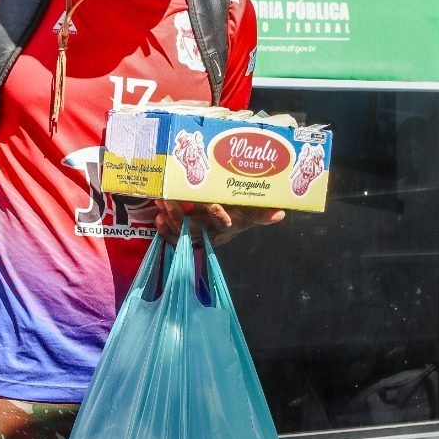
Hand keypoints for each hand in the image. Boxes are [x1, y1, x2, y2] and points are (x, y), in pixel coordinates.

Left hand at [154, 200, 284, 245]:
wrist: (230, 224)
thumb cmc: (240, 215)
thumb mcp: (252, 213)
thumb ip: (263, 214)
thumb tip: (281, 214)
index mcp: (227, 226)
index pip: (224, 223)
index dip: (219, 216)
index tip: (213, 204)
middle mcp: (211, 233)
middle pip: (194, 228)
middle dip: (180, 216)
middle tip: (169, 200)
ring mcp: (197, 236)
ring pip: (180, 232)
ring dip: (169, 219)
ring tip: (161, 203)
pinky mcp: (186, 237)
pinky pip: (173, 238)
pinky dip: (163, 230)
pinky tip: (157, 217)